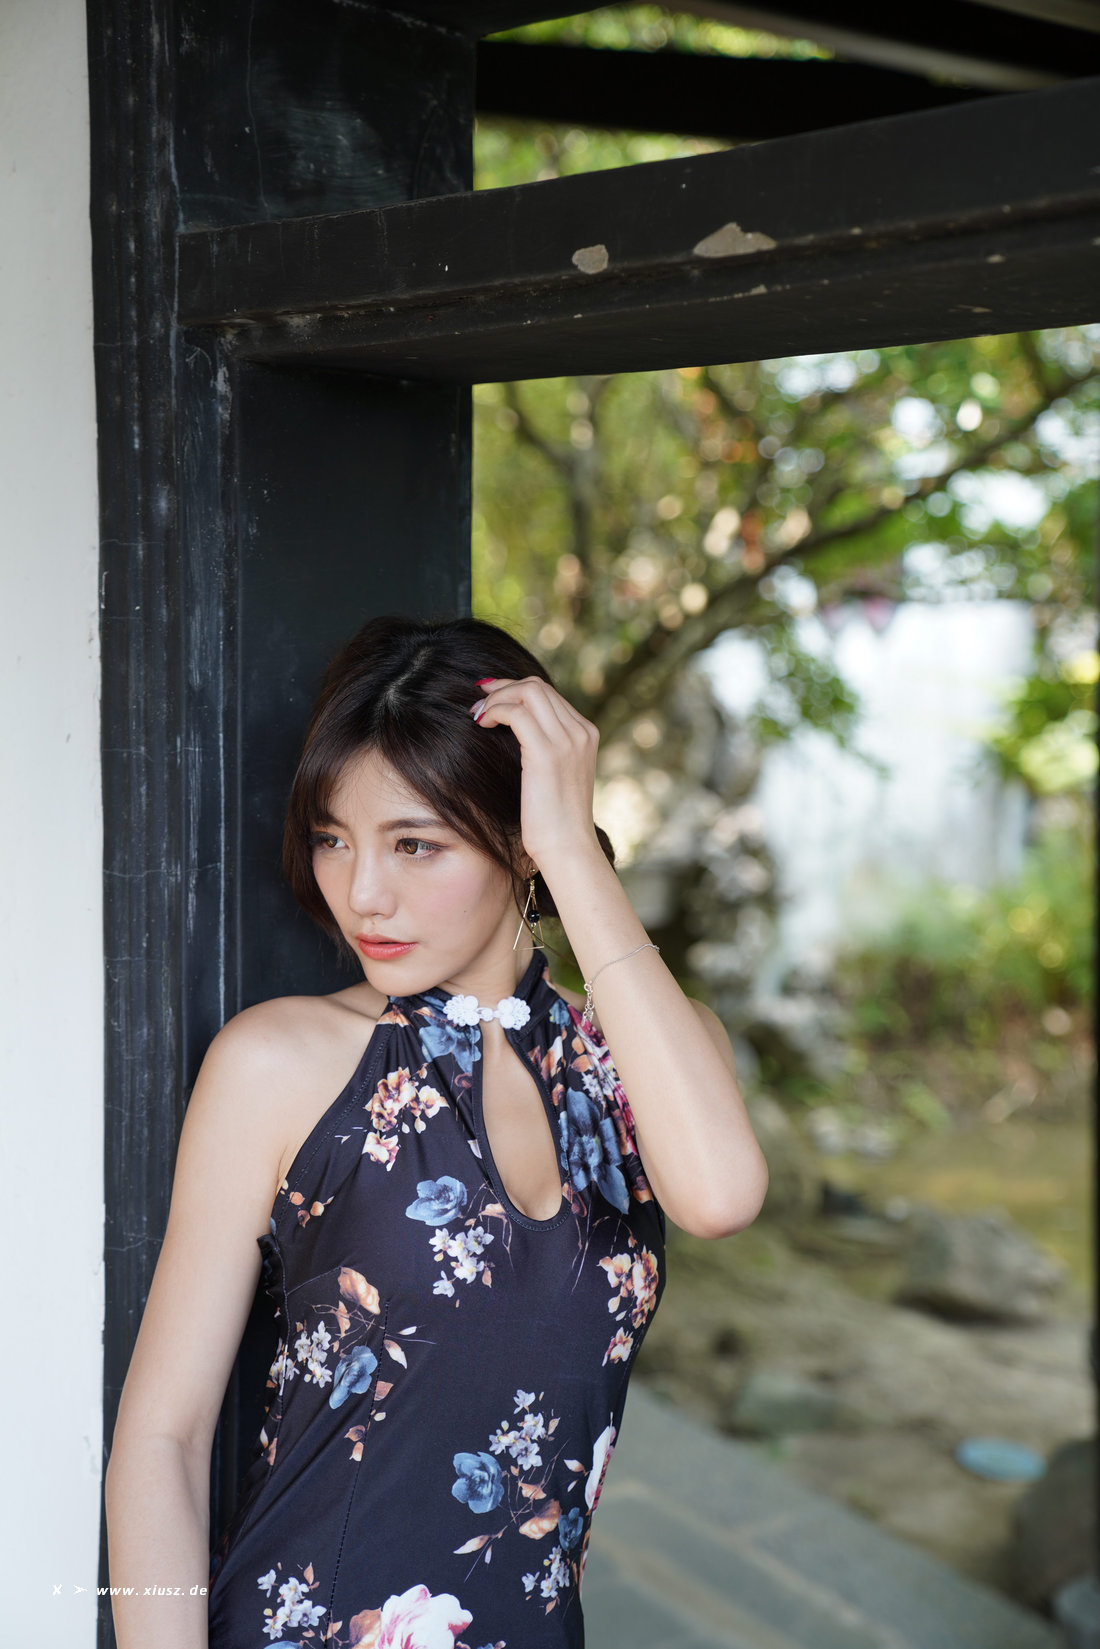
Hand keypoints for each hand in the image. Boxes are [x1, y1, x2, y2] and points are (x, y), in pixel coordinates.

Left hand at [469, 675, 602, 871]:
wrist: (568, 848)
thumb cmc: (557, 821)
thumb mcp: (559, 777)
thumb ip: (548, 750)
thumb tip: (519, 734)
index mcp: (586, 734)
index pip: (548, 694)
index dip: (515, 690)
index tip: (491, 699)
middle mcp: (580, 731)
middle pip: (537, 686)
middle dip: (502, 688)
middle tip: (478, 703)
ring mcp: (567, 740)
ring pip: (527, 692)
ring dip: (496, 698)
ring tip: (478, 716)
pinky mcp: (546, 753)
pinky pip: (516, 712)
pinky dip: (495, 711)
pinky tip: (481, 725)